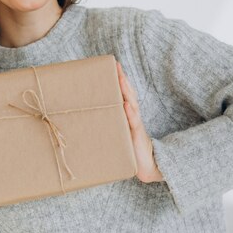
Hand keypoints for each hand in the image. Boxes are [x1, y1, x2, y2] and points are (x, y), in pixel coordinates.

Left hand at [117, 61, 163, 182]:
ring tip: (120, 78)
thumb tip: (87, 113)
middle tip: (116, 66)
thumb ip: (107, 122)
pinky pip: (134, 124)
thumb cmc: (128, 148)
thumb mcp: (115, 132)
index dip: (120, 80)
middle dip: (123, 80)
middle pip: (129, 94)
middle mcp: (133, 117)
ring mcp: (136, 125)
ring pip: (132, 105)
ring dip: (126, 91)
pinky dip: (131, 114)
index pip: (125, 94)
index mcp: (128, 115)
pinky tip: (127, 106)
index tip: (113, 66)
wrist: (145, 166)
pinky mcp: (137, 136)